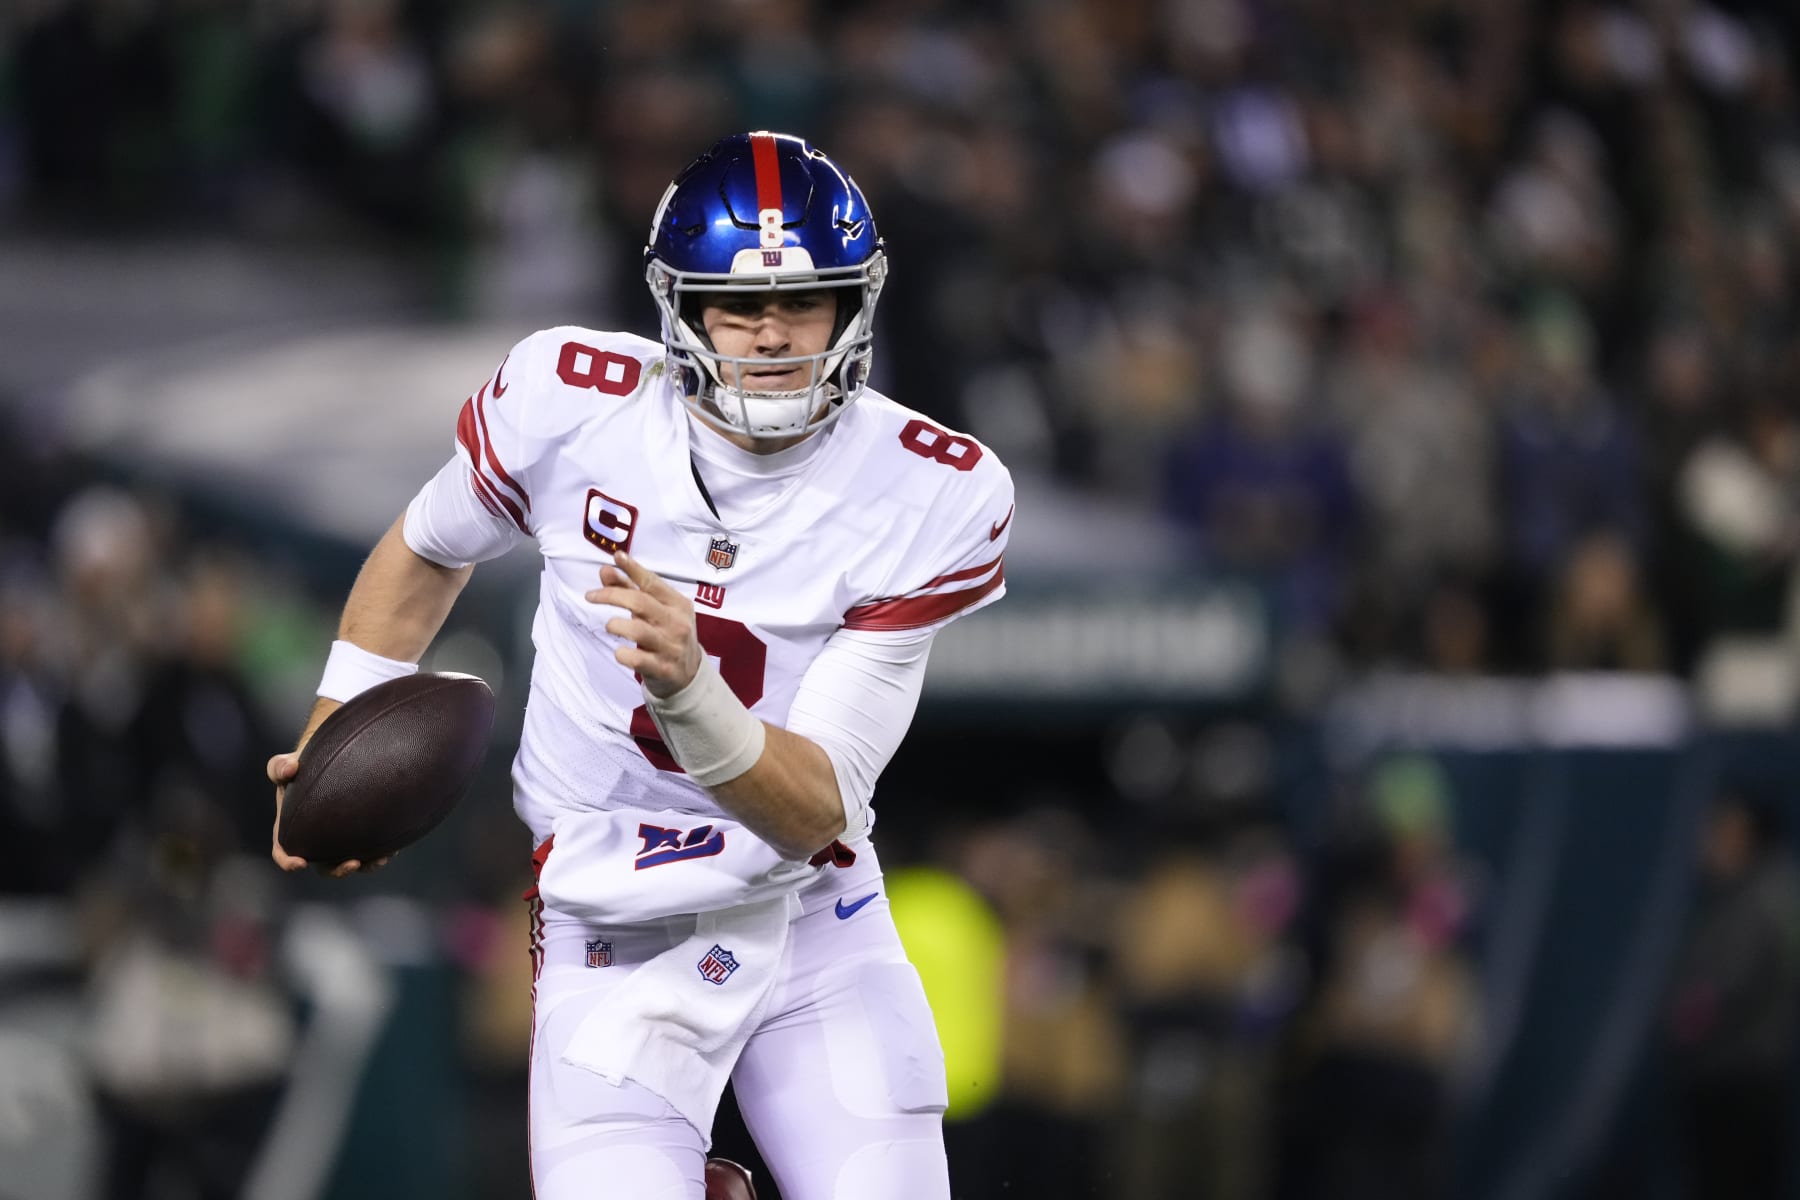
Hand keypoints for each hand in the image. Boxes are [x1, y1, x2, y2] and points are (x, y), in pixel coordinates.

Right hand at [267, 748, 391, 878]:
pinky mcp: (360, 835)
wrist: (331, 762)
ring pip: (352, 862)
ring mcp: (340, 840)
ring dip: (366, 866)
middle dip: (338, 870)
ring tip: (380, 859)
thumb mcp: (286, 764)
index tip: (300, 863)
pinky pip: (372, 850)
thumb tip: (290, 769)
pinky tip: (393, 847)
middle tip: (353, 862)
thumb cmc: (303, 767)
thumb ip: (280, 766)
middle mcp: (316, 841)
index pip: (285, 852)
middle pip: (325, 866)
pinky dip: (381, 852)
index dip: (289, 862)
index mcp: (293, 831)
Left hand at [585, 551, 703, 697]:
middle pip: (640, 602)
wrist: (689, 674)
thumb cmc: (668, 635)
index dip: (633, 569)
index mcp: (678, 605)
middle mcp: (677, 624)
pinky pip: (637, 659)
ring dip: (616, 625)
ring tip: (610, 626)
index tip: (616, 557)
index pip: (652, 582)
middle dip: (611, 595)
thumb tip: (606, 570)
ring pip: (637, 630)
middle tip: (591, 596)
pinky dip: (623, 654)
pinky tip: (619, 652)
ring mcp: (670, 647)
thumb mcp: (657, 611)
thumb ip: (631, 590)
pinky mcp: (662, 668)